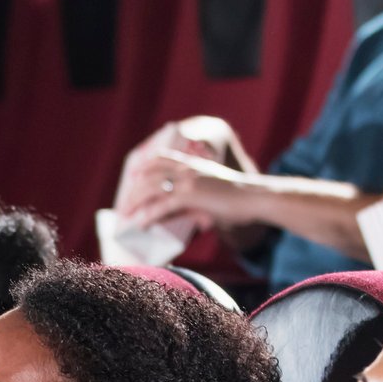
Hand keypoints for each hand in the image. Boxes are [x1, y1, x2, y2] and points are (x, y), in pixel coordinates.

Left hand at [114, 118, 247, 226]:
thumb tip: (177, 216)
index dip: (145, 167)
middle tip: (125, 204)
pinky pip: (162, 206)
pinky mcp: (191, 196)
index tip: (135, 177)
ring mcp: (188, 181)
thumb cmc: (240, 200)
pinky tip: (141, 224)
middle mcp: (188, 169)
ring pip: (151, 188)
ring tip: (127, 215)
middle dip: (134, 189)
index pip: (162, 158)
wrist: (257, 197)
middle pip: (150, 174)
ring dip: (135, 202)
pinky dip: (149, 216)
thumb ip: (192, 203)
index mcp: (194, 164)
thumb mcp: (212, 196)